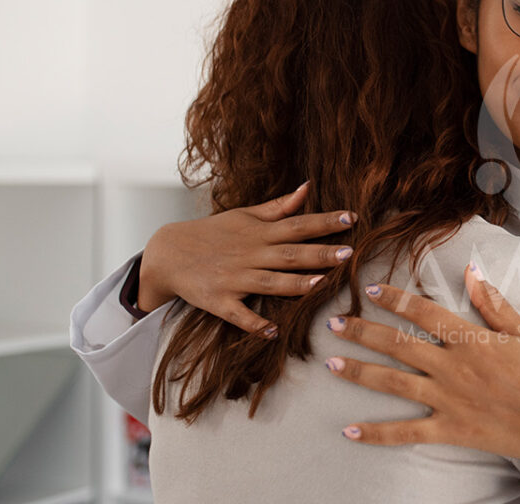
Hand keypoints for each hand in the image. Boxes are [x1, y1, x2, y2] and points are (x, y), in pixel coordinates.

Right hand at [138, 180, 356, 337]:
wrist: (167, 254)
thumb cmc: (212, 233)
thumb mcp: (244, 215)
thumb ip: (279, 207)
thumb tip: (308, 187)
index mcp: (259, 233)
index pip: (297, 225)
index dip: (324, 222)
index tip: (352, 217)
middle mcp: (249, 254)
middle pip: (289, 254)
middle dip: (319, 254)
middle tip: (348, 253)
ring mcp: (234, 279)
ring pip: (269, 282)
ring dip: (295, 284)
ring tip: (321, 284)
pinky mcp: (219, 301)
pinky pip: (239, 315)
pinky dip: (254, 323)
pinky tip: (273, 332)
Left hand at [324, 263, 519, 493]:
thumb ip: (493, 303)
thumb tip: (471, 270)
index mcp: (471, 339)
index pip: (423, 312)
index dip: (394, 299)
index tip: (369, 290)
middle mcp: (453, 366)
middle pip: (397, 344)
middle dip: (362, 332)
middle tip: (333, 324)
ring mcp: (448, 399)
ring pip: (393, 383)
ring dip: (359, 372)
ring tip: (330, 363)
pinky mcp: (450, 429)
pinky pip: (406, 432)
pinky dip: (376, 433)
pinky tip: (349, 431)